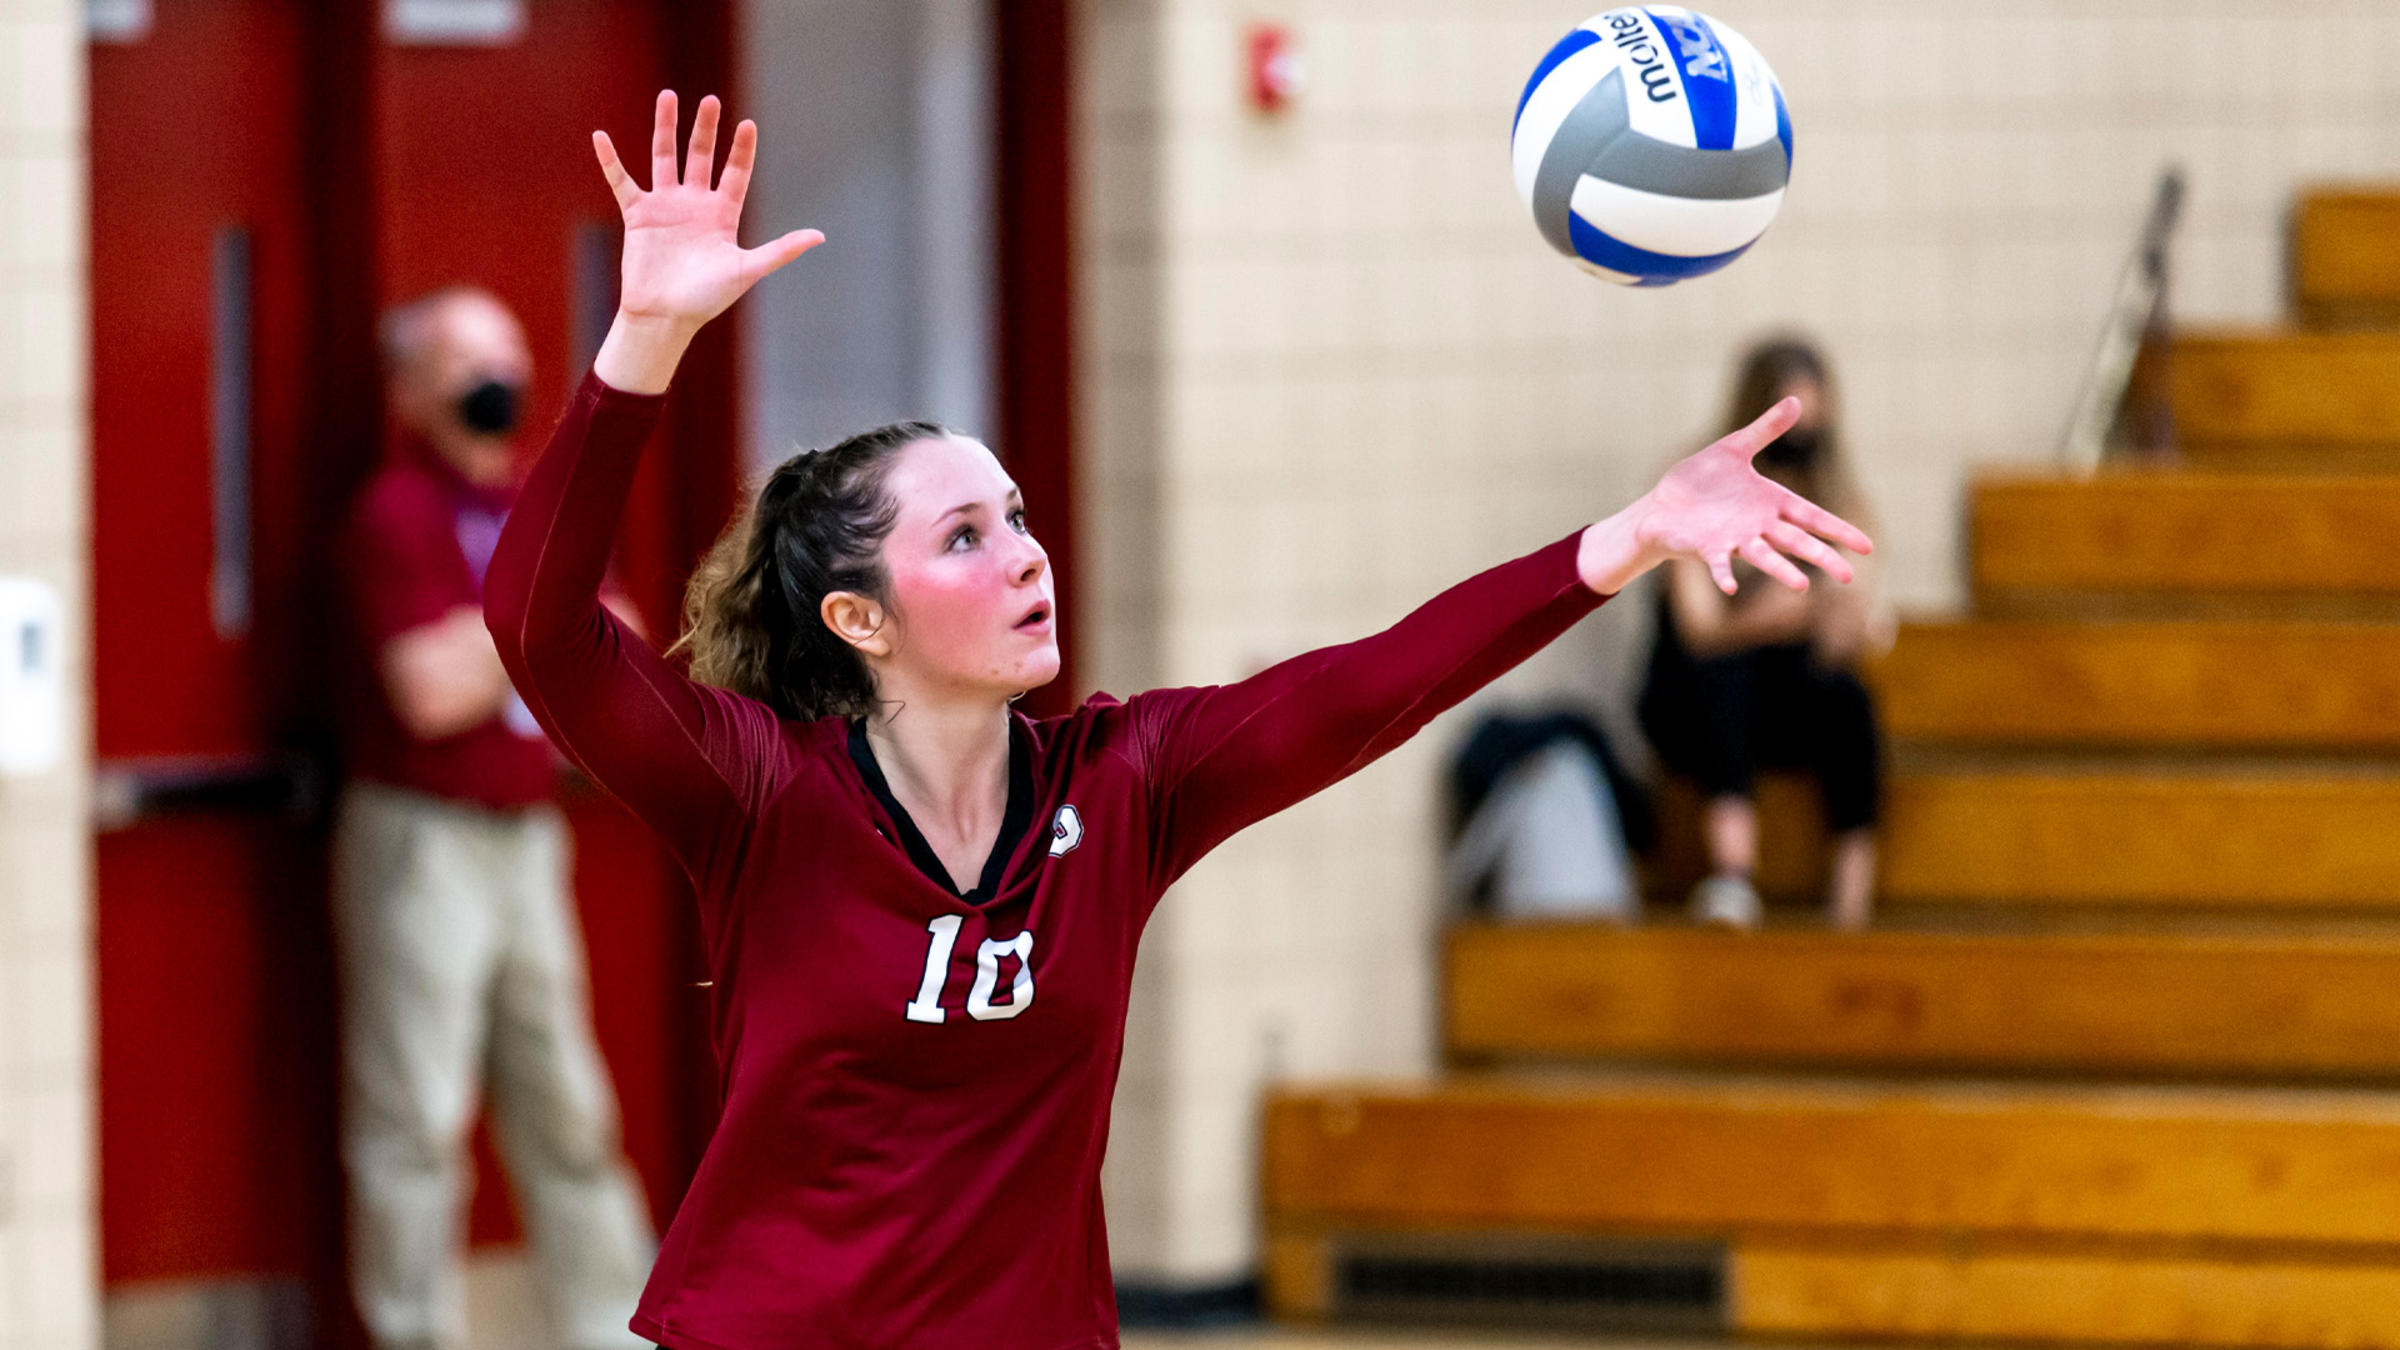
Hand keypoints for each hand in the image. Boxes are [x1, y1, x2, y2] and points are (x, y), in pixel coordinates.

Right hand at [590, 91, 822, 390]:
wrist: (665, 317)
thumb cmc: (707, 299)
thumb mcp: (747, 270)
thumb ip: (781, 250)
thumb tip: (820, 237)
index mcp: (722, 215)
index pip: (736, 173)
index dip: (742, 150)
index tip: (748, 124)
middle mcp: (694, 204)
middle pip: (701, 156)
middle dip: (705, 128)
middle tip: (711, 100)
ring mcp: (665, 206)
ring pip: (665, 157)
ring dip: (665, 127)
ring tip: (668, 96)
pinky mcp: (638, 215)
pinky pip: (622, 181)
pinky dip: (611, 161)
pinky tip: (600, 137)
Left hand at [1579, 397, 1874, 595]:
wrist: (1662, 504)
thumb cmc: (1700, 480)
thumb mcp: (1735, 448)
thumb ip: (1765, 429)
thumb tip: (1796, 399)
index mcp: (1770, 502)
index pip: (1812, 517)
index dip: (1838, 530)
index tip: (1866, 547)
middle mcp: (1758, 525)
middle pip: (1797, 542)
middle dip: (1822, 557)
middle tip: (1848, 578)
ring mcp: (1734, 539)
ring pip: (1764, 557)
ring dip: (1782, 571)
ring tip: (1802, 587)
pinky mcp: (1707, 548)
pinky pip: (1718, 563)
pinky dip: (1724, 574)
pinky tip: (1730, 587)